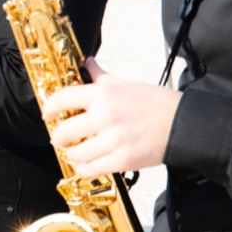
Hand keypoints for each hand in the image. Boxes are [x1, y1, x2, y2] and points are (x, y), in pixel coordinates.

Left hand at [41, 58, 180, 176]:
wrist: (183, 124)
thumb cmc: (155, 103)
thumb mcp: (125, 84)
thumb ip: (101, 77)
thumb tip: (88, 62)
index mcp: (104, 94)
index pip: (63, 98)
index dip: (49, 108)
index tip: (47, 114)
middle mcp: (106, 116)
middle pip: (64, 131)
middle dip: (58, 137)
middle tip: (60, 138)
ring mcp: (114, 140)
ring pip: (75, 153)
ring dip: (71, 154)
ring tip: (74, 151)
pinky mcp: (123, 160)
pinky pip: (91, 169)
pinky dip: (84, 169)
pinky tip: (86, 164)